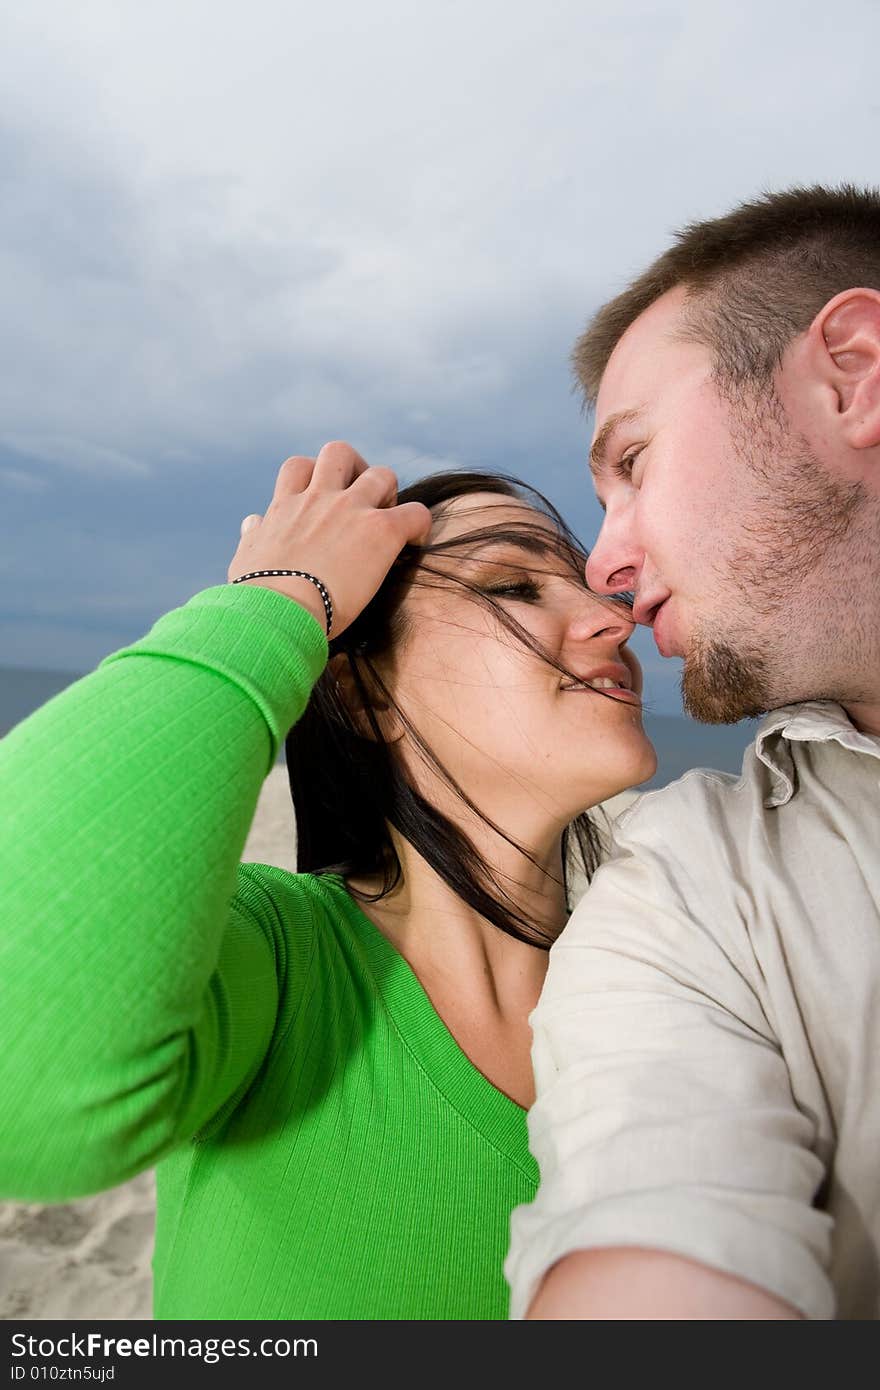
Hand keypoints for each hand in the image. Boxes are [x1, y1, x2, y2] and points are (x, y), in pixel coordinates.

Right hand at [226, 441, 432, 637]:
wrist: (277, 612)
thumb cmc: (257, 596)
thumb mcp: (246, 558)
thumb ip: (254, 535)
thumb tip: (254, 522)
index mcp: (285, 507)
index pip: (299, 468)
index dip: (316, 476)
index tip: (323, 499)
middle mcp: (318, 499)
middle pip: (339, 453)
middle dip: (355, 470)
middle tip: (360, 502)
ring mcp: (350, 510)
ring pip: (381, 474)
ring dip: (388, 492)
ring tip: (388, 520)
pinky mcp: (380, 530)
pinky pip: (415, 512)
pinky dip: (419, 524)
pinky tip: (414, 543)